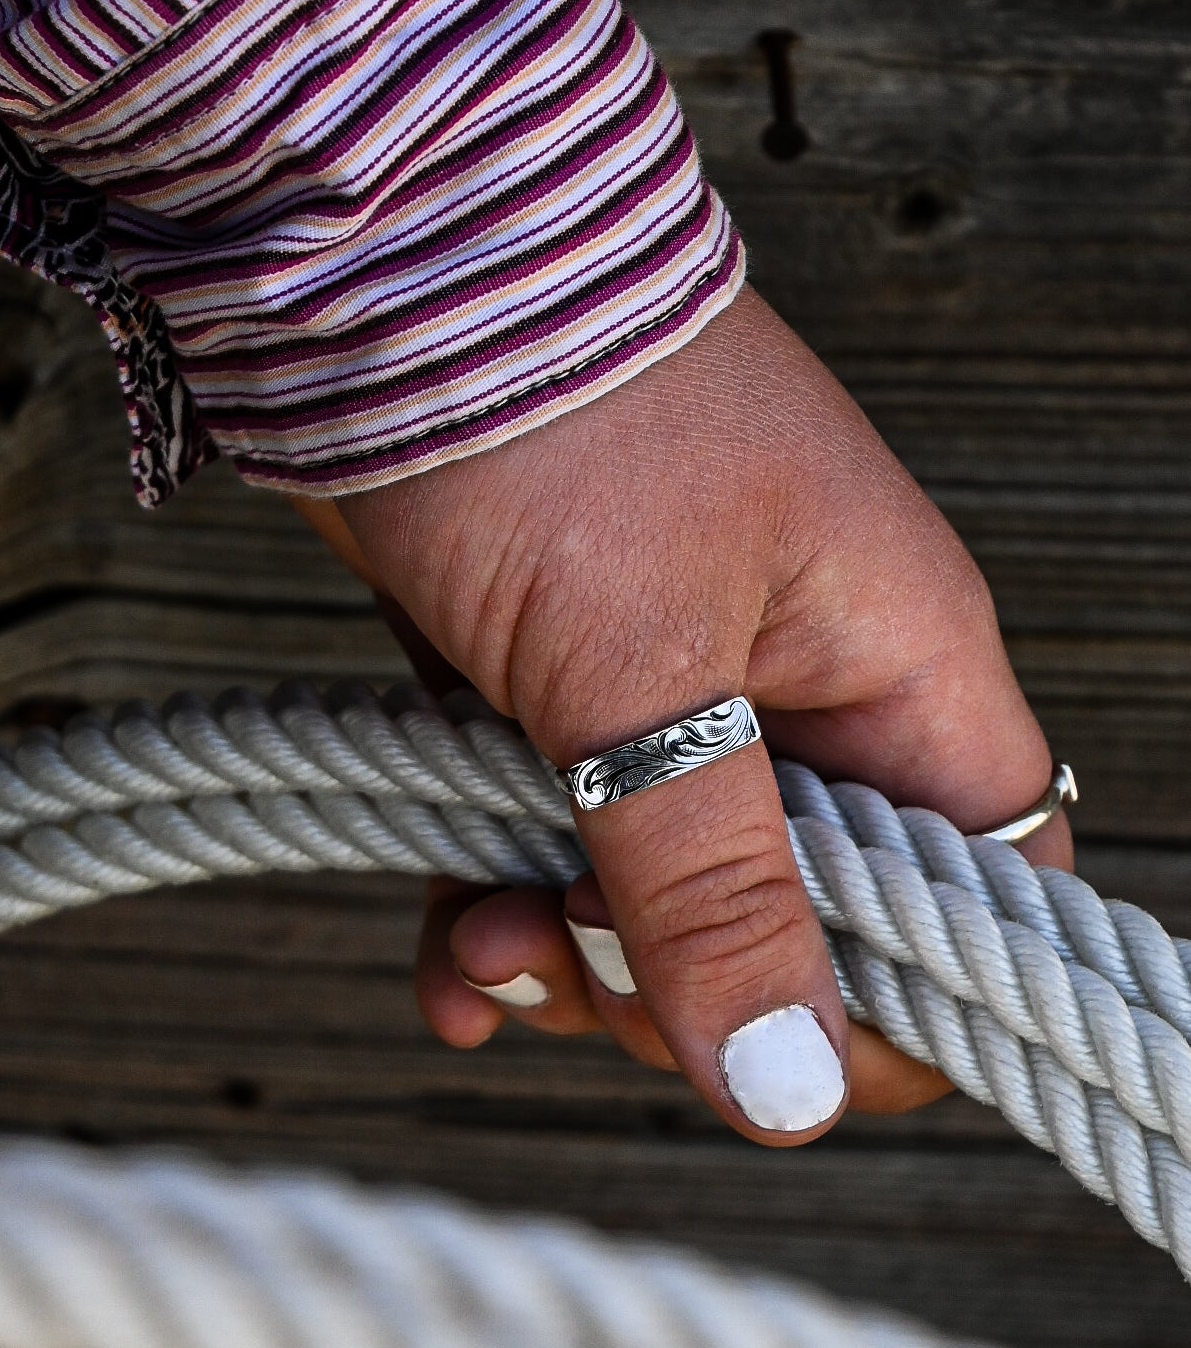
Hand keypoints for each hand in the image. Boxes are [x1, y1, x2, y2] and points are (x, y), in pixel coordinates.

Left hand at [304, 287, 1071, 1143]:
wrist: (377, 263)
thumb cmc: (552, 410)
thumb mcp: (641, 672)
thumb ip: (718, 886)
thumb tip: (792, 1084)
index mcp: (894, 675)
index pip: (969, 904)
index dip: (880, 1005)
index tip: (747, 1037)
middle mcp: (803, 697)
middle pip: (797, 928)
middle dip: (675, 986)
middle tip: (561, 945)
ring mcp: (675, 697)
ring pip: (659, 902)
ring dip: (564, 956)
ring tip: (472, 943)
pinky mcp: (559, 696)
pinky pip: (555, 847)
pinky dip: (498, 910)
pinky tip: (446, 961)